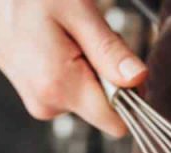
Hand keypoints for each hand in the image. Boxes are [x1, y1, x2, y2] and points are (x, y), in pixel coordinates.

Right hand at [0, 0, 146, 136]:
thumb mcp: (76, 11)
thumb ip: (109, 51)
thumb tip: (139, 80)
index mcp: (59, 89)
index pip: (117, 123)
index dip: (131, 96)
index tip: (123, 64)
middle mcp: (47, 104)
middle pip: (103, 106)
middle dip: (107, 73)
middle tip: (84, 34)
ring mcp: (37, 100)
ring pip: (86, 94)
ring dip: (87, 65)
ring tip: (63, 33)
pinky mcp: (32, 92)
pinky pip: (68, 87)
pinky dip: (71, 64)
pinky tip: (53, 39)